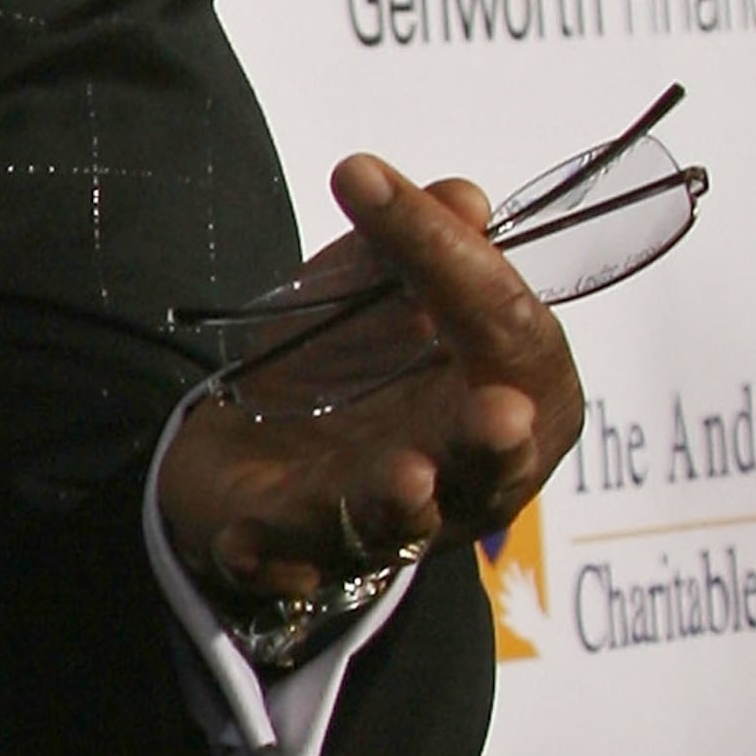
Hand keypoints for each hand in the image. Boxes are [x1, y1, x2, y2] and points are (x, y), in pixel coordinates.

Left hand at [158, 154, 580, 613]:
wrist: (258, 441)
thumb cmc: (354, 362)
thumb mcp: (379, 287)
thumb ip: (420, 242)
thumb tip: (463, 199)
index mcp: (508, 401)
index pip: (510, 335)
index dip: (464, 265)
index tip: (395, 191)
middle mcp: (463, 476)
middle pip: (489, 463)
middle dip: (493, 439)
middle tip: (501, 413)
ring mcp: (381, 523)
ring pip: (398, 523)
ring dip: (399, 500)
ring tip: (406, 475)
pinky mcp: (294, 552)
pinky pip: (286, 563)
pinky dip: (269, 554)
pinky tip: (244, 540)